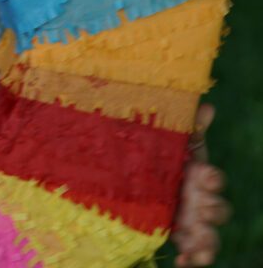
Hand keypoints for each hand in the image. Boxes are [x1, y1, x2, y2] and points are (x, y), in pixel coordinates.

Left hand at [172, 104, 230, 266]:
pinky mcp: (181, 236)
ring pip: (211, 235)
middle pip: (218, 210)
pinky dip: (192, 259)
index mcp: (199, 175)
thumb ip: (190, 126)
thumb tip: (208, 105)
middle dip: (213, 208)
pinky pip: (193, 252)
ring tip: (198, 246)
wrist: (138, 175)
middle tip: (200, 205)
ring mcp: (193, 220)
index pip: (214, 179)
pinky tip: (182, 262)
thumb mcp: (173, 139)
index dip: (213, 178)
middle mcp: (201, 200)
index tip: (203, 173)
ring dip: (208, 241)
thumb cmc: (163, 154)